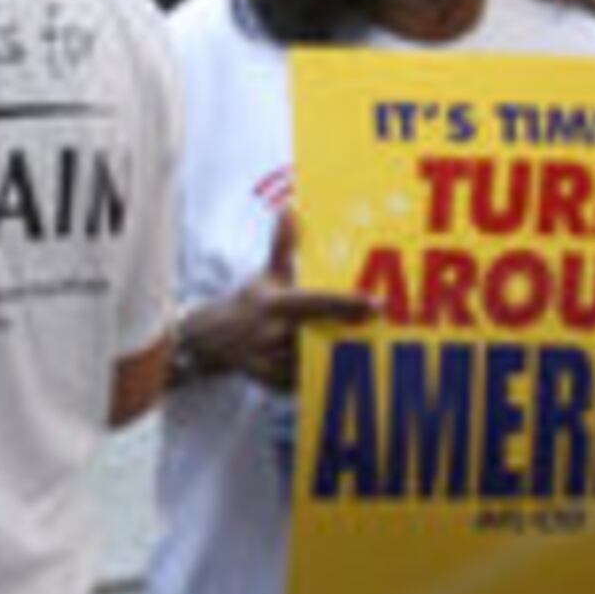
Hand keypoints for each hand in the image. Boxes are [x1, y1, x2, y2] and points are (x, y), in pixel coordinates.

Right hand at [180, 211, 374, 393]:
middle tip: (379, 329)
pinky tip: (337, 371)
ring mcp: (274, 362)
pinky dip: (323, 375)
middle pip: (326, 335)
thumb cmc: (252, 303)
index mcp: (277, 304)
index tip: (377, 303)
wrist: (215, 340)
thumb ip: (283, 245)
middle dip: (350, 333)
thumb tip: (290, 208)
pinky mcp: (276, 385)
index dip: (349, 303)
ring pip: (320, 361)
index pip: (319, 302)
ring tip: (365, 352)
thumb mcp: (266, 274)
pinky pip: (310, 382)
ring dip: (340, 356)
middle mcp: (275, 333)